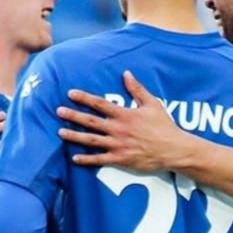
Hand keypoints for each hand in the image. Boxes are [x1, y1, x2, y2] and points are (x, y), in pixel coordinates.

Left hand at [56, 71, 192, 170]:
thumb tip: (126, 73)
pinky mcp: (120, 159)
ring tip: (60, 132)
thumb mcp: (152, 103)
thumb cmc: (164, 125)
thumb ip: (137, 89)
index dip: (84, 98)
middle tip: (58, 111)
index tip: (70, 93)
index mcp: (125, 114)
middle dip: (73, 116)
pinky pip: (100, 159)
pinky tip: (74, 158)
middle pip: (91, 121)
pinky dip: (86, 159)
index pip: (100, 104)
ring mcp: (118, 145)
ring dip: (74, 136)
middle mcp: (118, 129)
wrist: (174, 149)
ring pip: (91, 140)